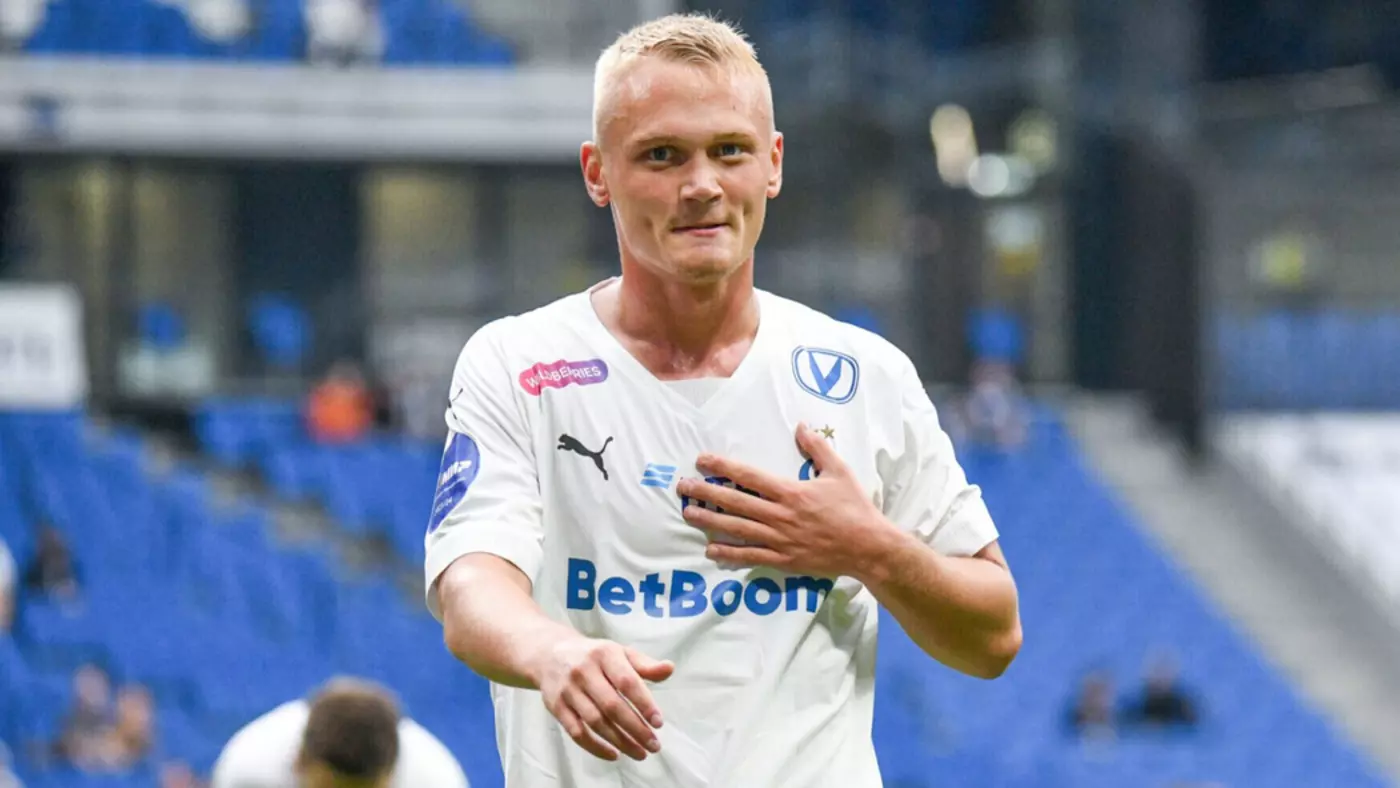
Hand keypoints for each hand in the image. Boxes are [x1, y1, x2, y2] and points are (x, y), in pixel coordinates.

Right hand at [533, 636, 673, 761]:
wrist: (549, 654)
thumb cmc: (594, 656)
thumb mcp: (620, 652)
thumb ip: (645, 664)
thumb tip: (669, 668)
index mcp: (604, 654)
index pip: (627, 681)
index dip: (644, 703)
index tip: (658, 723)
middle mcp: (583, 671)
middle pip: (612, 706)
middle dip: (635, 729)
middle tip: (654, 745)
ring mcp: (568, 690)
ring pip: (595, 722)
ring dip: (620, 741)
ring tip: (640, 752)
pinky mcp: (556, 707)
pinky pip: (576, 732)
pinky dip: (596, 747)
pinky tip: (614, 754)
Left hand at [677, 422, 895, 577]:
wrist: (868, 547)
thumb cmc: (854, 508)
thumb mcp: (839, 471)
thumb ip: (817, 448)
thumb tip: (800, 426)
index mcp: (791, 492)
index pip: (749, 476)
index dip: (723, 467)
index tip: (702, 460)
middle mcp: (780, 515)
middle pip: (735, 502)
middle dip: (706, 493)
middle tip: (683, 487)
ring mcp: (779, 540)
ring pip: (737, 529)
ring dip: (710, 521)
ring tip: (688, 514)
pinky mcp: (783, 560)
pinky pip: (750, 556)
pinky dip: (729, 553)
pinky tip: (711, 550)